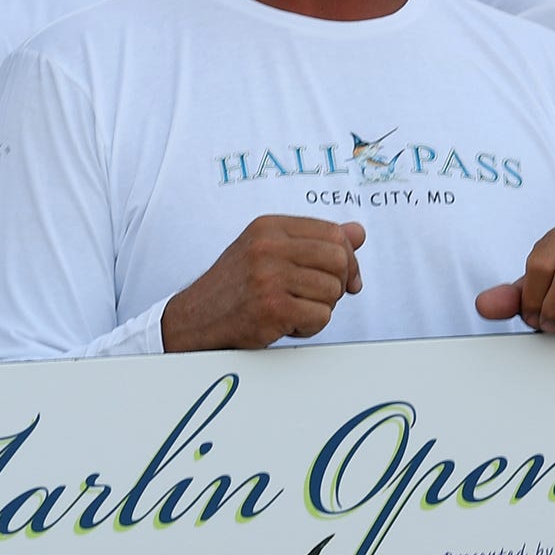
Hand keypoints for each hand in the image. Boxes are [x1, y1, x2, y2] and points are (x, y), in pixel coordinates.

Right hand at [161, 215, 362, 351]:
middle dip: (339, 284)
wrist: (196, 318)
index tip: (346, 278)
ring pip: (333, 291)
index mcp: (269, 227)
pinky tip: (287, 324)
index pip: (334, 233)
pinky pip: (321, 317)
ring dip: (321, 308)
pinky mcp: (272, 309)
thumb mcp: (271, 251)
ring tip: (294, 310)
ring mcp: (269, 277)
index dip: (348, 259)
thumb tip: (358, 232)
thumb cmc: (237, 286)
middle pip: (339, 259)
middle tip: (318, 297)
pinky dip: (310, 327)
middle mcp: (268, 247)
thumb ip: (314, 241)